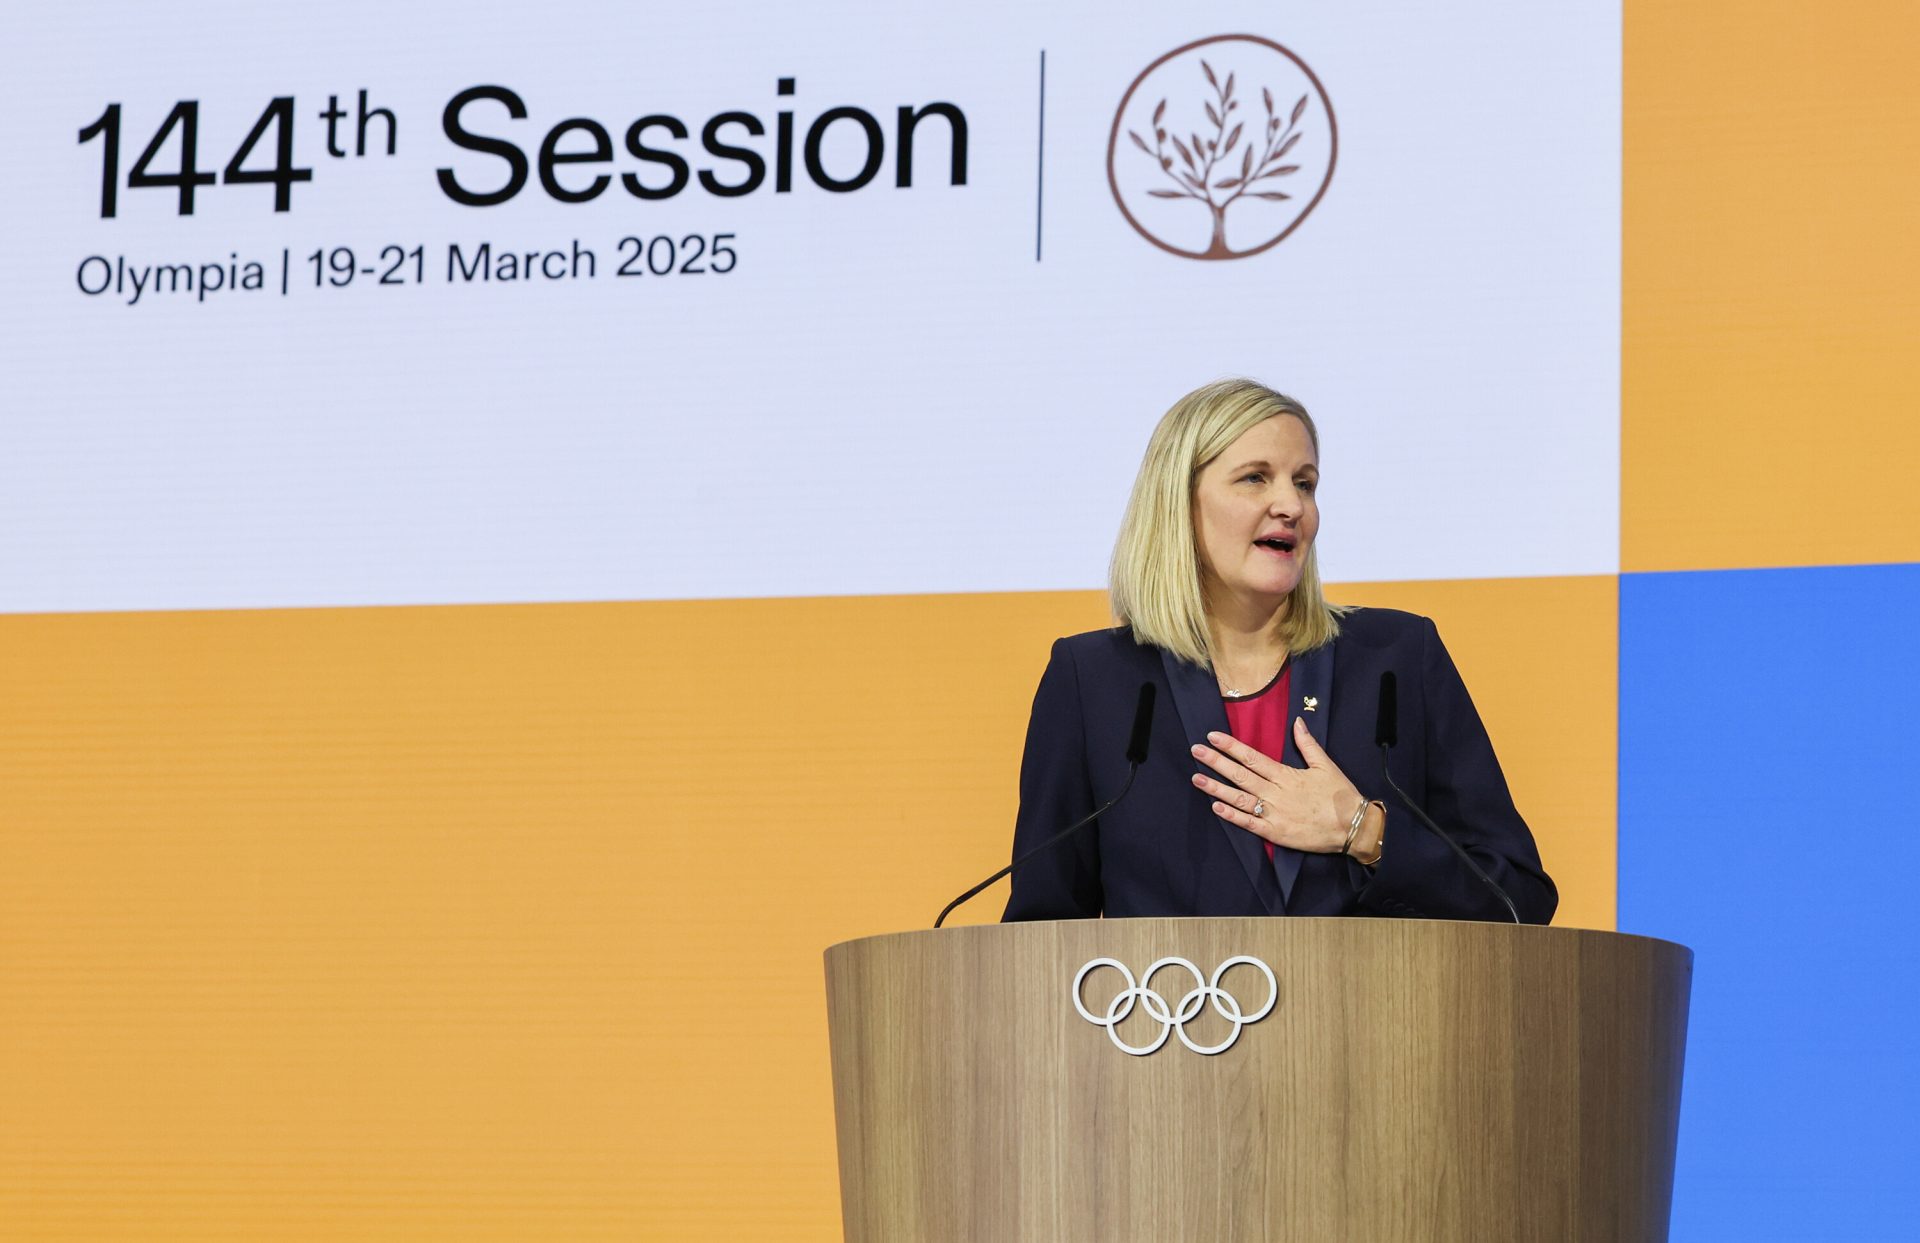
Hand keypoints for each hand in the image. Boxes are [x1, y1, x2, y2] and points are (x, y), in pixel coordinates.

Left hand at [1190, 718, 1363, 853]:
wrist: (1353, 827)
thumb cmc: (1340, 796)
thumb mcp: (1326, 765)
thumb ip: (1308, 744)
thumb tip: (1298, 722)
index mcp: (1286, 775)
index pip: (1252, 757)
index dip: (1230, 746)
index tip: (1212, 737)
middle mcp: (1275, 792)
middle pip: (1240, 774)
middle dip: (1215, 762)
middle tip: (1195, 751)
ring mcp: (1273, 813)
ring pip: (1239, 798)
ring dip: (1216, 788)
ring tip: (1197, 778)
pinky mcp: (1275, 833)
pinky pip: (1249, 823)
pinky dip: (1231, 816)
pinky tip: (1215, 807)